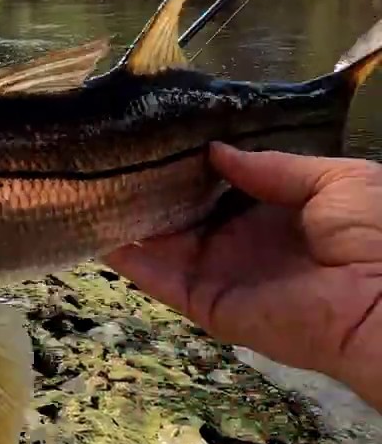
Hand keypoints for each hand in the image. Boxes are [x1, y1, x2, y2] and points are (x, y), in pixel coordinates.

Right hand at [103, 143, 381, 389]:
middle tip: (109, 158)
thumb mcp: (334, 179)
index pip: (218, 187)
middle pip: (182, 215)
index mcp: (273, 212)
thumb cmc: (374, 234)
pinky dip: (127, 261)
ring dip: (129, 222)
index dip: (186, 166)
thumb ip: (272, 166)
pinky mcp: (207, 304)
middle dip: (149, 190)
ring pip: (162, 246)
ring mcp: (221, 275)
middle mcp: (240, 243)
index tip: (152, 139)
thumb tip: (215, 151)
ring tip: (90, 187)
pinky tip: (97, 231)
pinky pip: (160, 281)